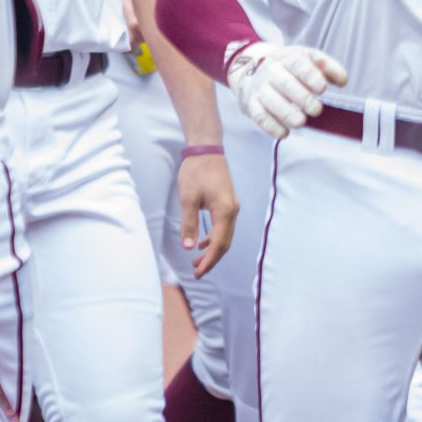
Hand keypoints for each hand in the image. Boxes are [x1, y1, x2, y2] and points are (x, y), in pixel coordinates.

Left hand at [177, 150, 237, 276]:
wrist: (206, 149)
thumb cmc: (196, 171)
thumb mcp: (188, 198)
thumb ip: (189, 224)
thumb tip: (189, 247)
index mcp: (225, 211)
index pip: (218, 244)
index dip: (208, 261)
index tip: (197, 272)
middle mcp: (233, 211)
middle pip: (225, 243)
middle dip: (211, 259)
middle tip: (196, 271)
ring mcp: (232, 207)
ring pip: (225, 236)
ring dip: (213, 250)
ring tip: (197, 260)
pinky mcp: (228, 203)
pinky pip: (223, 226)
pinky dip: (214, 237)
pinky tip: (202, 242)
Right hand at [225, 42, 345, 139]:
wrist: (252, 69)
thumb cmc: (287, 67)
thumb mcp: (306, 58)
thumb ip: (327, 67)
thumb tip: (343, 80)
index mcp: (287, 58)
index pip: (298, 65)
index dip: (311, 76)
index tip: (322, 89)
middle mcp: (271, 71)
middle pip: (285, 83)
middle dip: (302, 98)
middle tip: (316, 110)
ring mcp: (259, 88)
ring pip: (271, 101)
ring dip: (287, 113)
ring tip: (301, 122)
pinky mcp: (251, 104)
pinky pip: (259, 116)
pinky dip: (271, 127)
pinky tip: (284, 133)